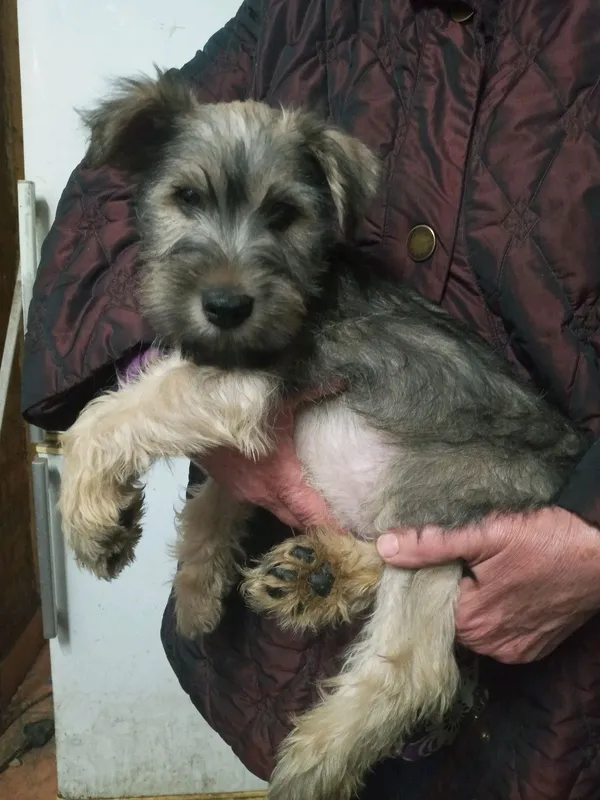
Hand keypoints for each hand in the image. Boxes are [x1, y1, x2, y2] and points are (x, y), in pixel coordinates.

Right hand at [200, 389, 341, 529]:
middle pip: (298, 519)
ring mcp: (248, 495)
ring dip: (295, 511)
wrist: (191, 424)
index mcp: (284, 481)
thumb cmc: (239, 415)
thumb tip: (340, 380)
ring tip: (315, 508)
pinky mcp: (234, 489)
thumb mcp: (279, 402)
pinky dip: (276, 499)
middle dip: (317, 523)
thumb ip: (311, 393)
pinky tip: (281, 488)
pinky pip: (262, 500)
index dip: (334, 528)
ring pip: (278, 510)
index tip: (353, 538)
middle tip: (340, 524)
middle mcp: (267, 495)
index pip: (314, 516)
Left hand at [376, 508, 599, 663]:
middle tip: (466, 559)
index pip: (425, 604)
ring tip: (487, 571)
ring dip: (471, 602)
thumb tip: (386, 548)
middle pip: (446, 616)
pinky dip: (494, 613)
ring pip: (470, 626)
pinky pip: (496, 634)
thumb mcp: (486, 533)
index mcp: (471, 620)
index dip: (424, 579)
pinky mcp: (531, 649)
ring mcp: (512, 650)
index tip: (434, 557)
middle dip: (448, 590)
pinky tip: (505, 588)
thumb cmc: (548, 541)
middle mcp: (490, 645)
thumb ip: (432, 543)